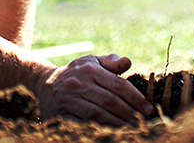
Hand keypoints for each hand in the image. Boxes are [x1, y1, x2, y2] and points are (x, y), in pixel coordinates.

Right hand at [34, 54, 151, 125]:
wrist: (44, 82)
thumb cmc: (76, 72)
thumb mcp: (91, 62)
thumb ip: (110, 62)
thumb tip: (128, 62)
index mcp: (90, 70)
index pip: (118, 84)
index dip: (135, 97)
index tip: (148, 108)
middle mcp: (78, 83)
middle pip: (110, 101)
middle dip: (129, 112)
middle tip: (142, 121)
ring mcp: (68, 99)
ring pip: (97, 114)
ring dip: (116, 123)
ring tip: (130, 128)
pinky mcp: (59, 114)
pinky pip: (81, 124)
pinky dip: (96, 129)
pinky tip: (109, 132)